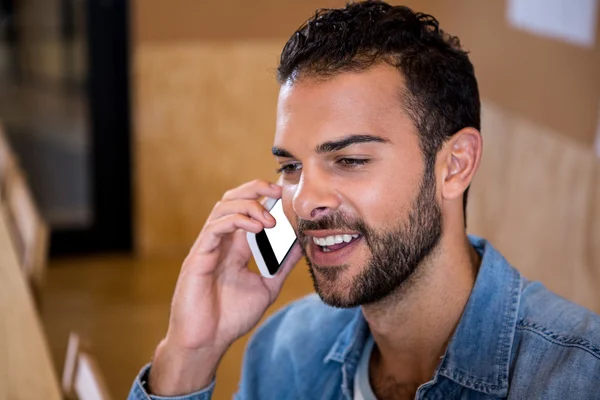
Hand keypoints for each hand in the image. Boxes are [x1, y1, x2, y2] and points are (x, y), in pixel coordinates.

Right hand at [148, 179, 301, 395]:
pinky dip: (236, 221)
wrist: (207, 342)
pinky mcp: (198, 257)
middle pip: (232, 200)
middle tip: (278, 191)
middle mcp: (221, 242)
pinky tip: (256, 228)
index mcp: (235, 247)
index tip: (286, 194)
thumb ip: (282, 265)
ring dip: (248, 206)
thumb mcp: (266, 287)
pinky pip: (214, 228)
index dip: (263, 196)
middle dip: (254, 189)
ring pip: (222, 208)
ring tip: (270, 219)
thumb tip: (303, 245)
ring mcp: (208, 248)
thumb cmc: (231, 317)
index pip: (247, 210)